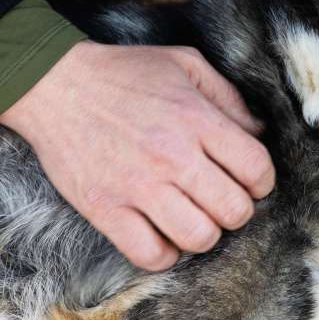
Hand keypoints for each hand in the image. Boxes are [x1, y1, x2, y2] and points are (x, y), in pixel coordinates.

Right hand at [0, 41, 274, 269]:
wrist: (55, 85)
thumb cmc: (126, 73)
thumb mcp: (185, 64)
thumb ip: (229, 97)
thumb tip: (260, 132)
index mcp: (197, 120)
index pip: (256, 168)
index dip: (263, 182)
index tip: (251, 182)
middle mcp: (173, 156)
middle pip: (234, 210)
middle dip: (237, 210)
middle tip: (222, 200)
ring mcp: (138, 186)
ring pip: (199, 237)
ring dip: (204, 233)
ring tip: (194, 217)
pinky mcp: (106, 209)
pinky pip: (150, 255)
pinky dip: (165, 254)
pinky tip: (164, 235)